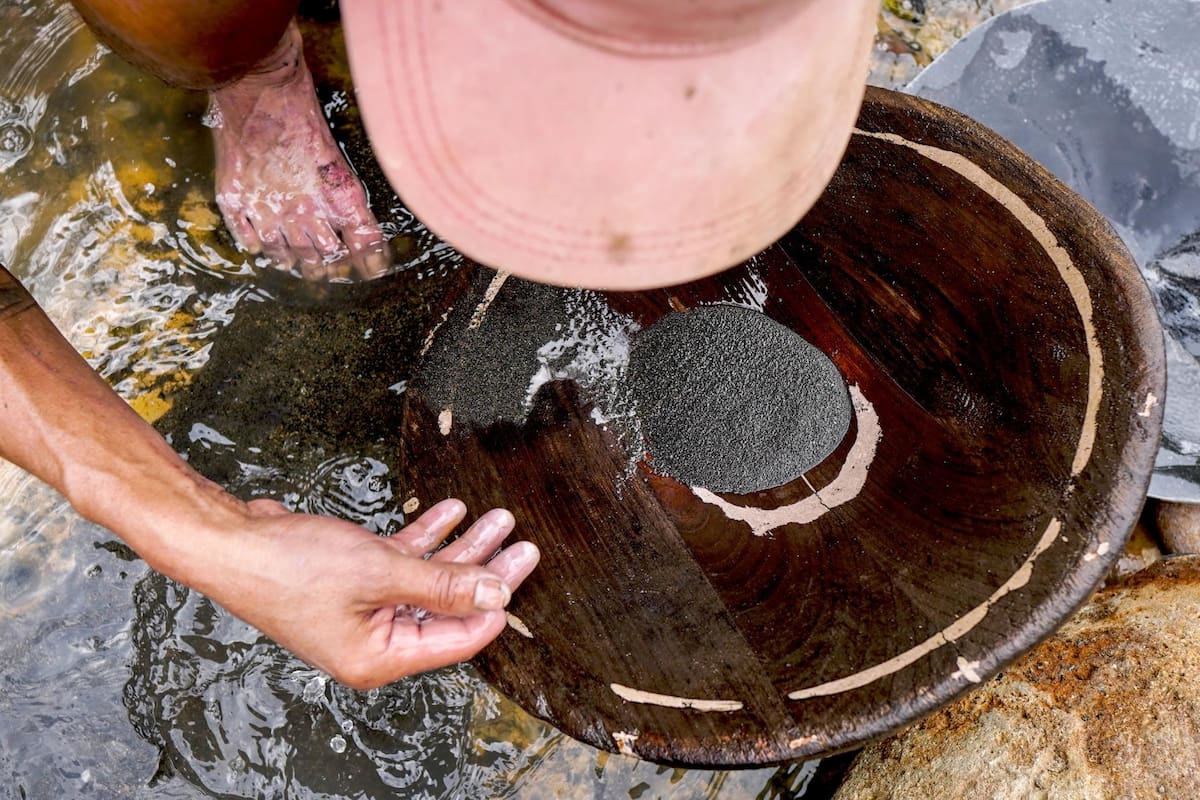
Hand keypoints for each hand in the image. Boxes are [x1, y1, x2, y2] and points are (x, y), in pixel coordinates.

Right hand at [196, 497, 538, 689]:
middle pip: (447, 608)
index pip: (457, 640)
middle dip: (485, 571)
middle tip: (523, 544)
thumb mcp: (379, 573)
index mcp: (379, 658)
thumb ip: (441, 585)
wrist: (229, 543)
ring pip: (428, 581)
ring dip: (460, 548)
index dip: (493, 606)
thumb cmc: (288, 567)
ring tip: (496, 517)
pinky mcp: (352, 584)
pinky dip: (425, 539)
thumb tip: (494, 593)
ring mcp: (363, 612)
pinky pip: (402, 564)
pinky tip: (450, 512)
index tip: (521, 571)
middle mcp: (374, 641)